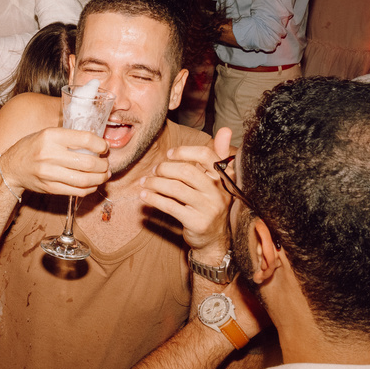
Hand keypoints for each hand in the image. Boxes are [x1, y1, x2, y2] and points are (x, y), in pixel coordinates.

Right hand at [0, 128, 110, 197]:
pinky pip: (76, 191)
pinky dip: (89, 189)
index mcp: (51, 136)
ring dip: (100, 178)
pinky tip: (93, 184)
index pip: (86, 139)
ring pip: (85, 179)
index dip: (101, 144)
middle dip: (103, 164)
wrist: (11, 168)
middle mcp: (50, 155)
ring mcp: (49, 173)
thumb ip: (69, 136)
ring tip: (104, 174)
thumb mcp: (47, 133)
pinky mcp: (50, 188)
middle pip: (88, 162)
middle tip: (106, 163)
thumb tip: (97, 141)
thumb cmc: (32, 147)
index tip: (104, 147)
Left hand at [140, 128, 233, 252]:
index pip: (206, 155)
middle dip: (165, 168)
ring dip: (155, 183)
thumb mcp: (217, 181)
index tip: (169, 154)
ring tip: (144, 182)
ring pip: (176, 188)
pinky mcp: (197, 222)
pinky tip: (144, 197)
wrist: (214, 239)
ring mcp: (209, 208)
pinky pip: (170, 206)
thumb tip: (225, 130)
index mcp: (224, 178)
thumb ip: (217, 155)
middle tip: (154, 170)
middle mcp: (219, 192)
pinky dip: (153, 199)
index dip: (184, 152)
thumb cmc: (210, 203)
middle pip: (187, 171)